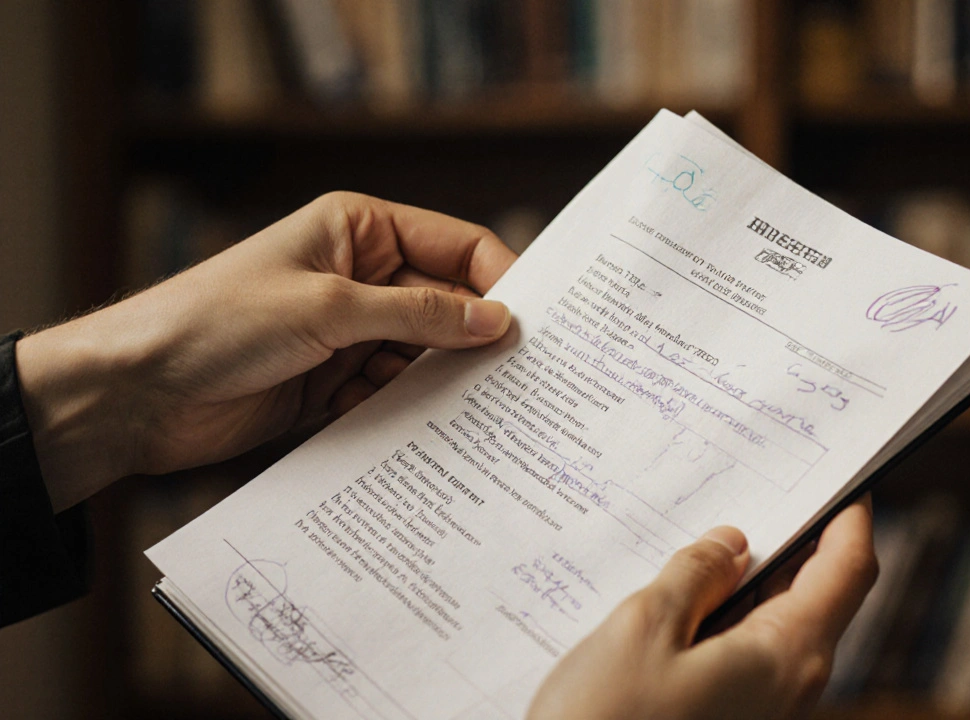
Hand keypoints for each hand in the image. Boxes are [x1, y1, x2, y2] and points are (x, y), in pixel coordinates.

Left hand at [16, 192, 516, 510]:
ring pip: (424, 355)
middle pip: (446, 304)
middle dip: (475, 340)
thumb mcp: (329, 308)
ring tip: (473, 412)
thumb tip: (496, 320)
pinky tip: (425, 433)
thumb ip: (418, 314)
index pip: (456, 245)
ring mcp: (348, 333)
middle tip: (519, 379)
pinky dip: (408, 412)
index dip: (499, 280)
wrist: (136, 393)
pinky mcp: (334, 383)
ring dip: (443, 382)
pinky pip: (393, 395)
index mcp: (359, 230)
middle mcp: (361, 277)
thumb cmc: (218, 321)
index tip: (536, 325)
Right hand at [528, 496, 877, 719]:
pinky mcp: (729, 718)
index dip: (851, 518)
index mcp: (785, 656)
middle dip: (796, 540)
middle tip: (763, 488)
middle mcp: (788, 686)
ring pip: (775, 624)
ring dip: (749, 578)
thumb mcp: (645, 626)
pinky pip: (744, 652)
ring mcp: (760, 707)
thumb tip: (730, 545)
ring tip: (708, 534)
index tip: (846, 478)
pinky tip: (679, 594)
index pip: (848, 571)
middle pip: (817, 595)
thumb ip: (695, 575)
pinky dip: (724, 614)